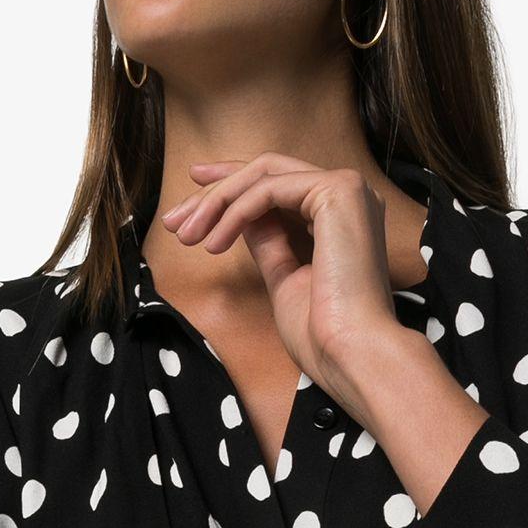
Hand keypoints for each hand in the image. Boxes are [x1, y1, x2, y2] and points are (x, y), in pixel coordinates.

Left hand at [160, 153, 415, 396]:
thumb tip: (240, 217)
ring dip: (216, 203)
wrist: (353, 353)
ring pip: (264, 175)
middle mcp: (352, 196)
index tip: (192, 206)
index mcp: (345, 217)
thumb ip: (269, 242)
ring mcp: (348, 189)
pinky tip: (213, 242)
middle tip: (174, 221)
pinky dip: (234, 211)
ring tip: (186, 237)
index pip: (279, 186)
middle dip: (215, 193)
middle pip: (267, 174)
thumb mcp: (285, 278)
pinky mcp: (338, 191)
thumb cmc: (325, 334)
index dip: (232, 189)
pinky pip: (268, 189)